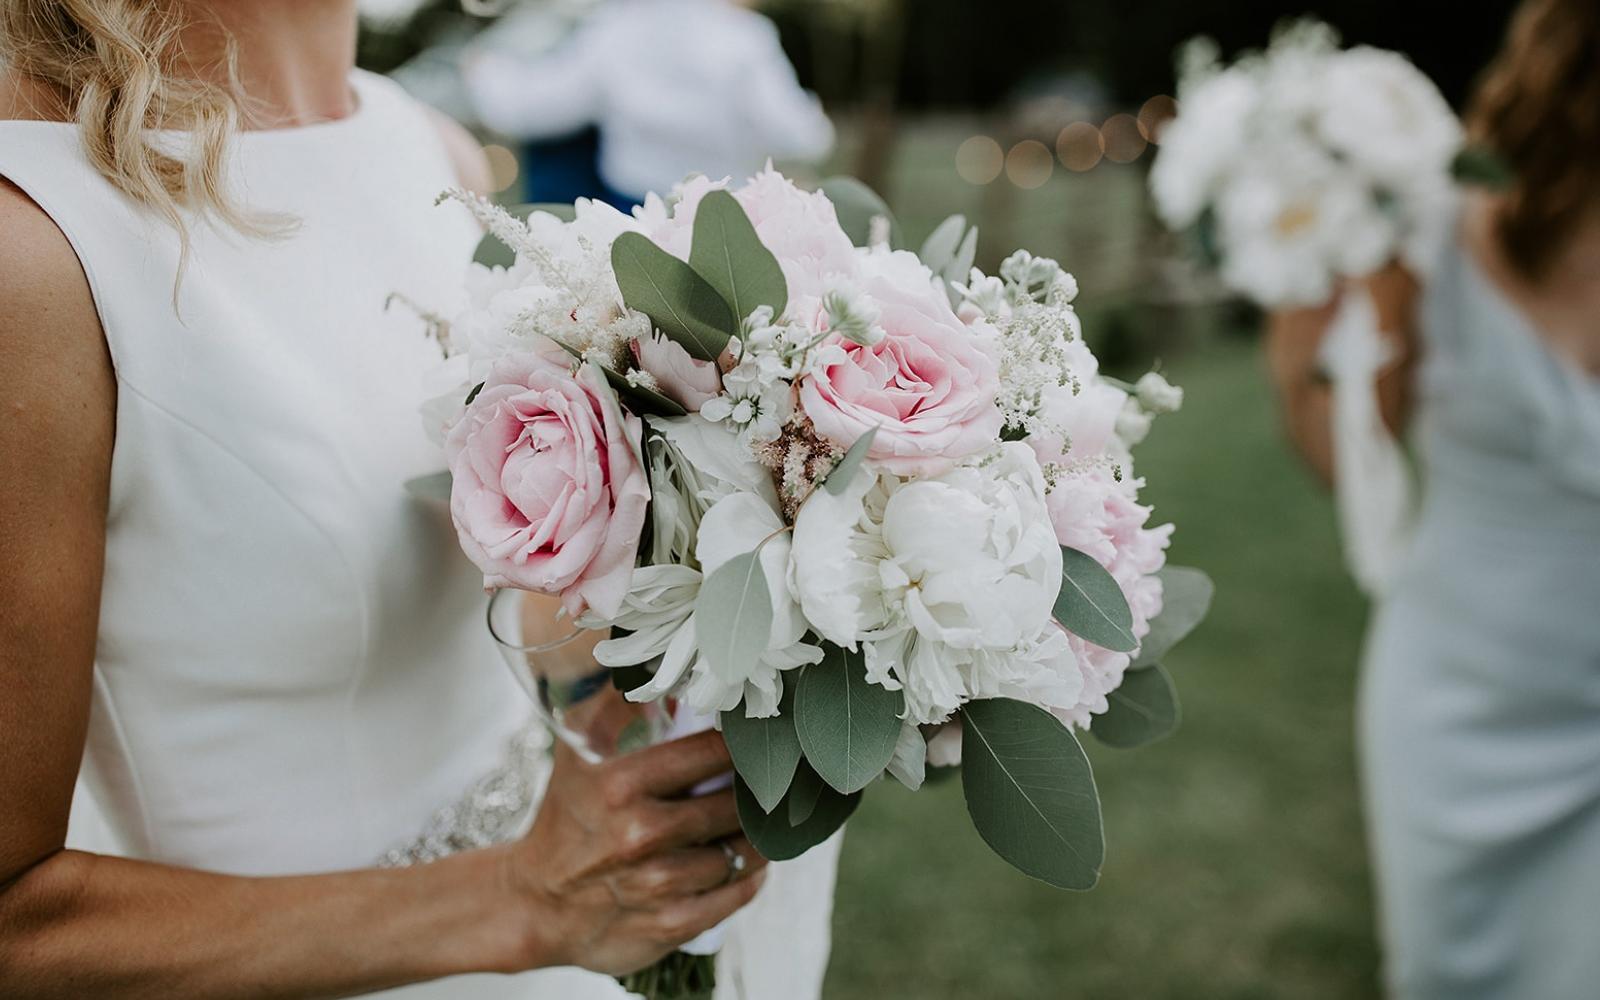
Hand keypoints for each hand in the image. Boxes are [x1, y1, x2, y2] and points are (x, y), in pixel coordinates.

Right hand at [502, 729, 764, 976]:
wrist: (534, 904)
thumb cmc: (566, 821)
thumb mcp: (575, 755)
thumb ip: (611, 706)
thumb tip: (652, 665)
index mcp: (621, 784)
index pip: (711, 751)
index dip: (744, 743)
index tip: (762, 738)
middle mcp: (641, 834)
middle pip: (735, 803)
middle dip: (757, 792)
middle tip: (770, 782)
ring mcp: (658, 883)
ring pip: (743, 851)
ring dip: (757, 837)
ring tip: (758, 823)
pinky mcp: (670, 923)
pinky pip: (737, 894)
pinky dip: (750, 877)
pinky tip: (747, 864)